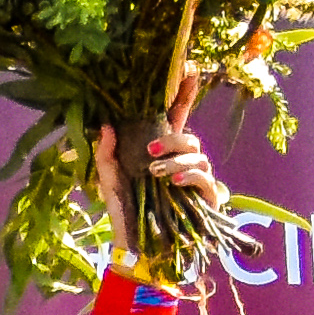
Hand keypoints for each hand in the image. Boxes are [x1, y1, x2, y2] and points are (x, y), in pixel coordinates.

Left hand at [93, 78, 225, 256]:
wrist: (137, 246)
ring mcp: (198, 179)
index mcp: (160, 151)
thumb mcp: (110, 179)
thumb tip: (105, 123)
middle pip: (190, 136)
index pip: (176, 117)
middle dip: (174, 138)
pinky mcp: (208, 197)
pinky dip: (189, 177)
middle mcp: (182, 161)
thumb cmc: (124, 210)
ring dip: (177, 160)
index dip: (184, 93)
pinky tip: (172, 182)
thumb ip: (107, 152)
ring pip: (199, 155)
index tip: (190, 68)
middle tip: (151, 150)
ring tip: (157, 172)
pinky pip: (205, 179)